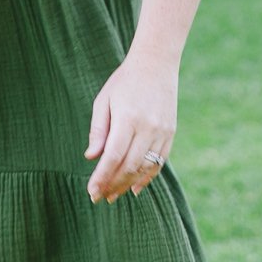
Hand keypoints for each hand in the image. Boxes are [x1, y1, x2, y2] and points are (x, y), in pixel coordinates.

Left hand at [84, 46, 178, 203]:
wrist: (156, 64)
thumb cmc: (124, 81)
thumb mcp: (104, 100)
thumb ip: (98, 130)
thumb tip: (91, 157)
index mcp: (127, 118)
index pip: (113, 156)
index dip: (102, 177)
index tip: (92, 192)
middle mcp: (147, 127)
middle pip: (129, 166)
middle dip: (113, 185)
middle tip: (100, 197)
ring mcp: (162, 131)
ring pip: (145, 167)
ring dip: (128, 184)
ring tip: (114, 195)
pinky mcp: (170, 133)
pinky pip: (159, 162)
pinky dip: (147, 177)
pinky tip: (134, 188)